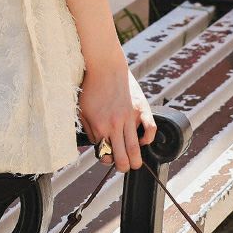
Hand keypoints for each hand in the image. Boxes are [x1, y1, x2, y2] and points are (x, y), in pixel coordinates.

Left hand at [78, 56, 156, 172]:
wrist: (104, 66)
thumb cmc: (91, 87)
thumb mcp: (82, 110)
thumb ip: (89, 130)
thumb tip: (98, 145)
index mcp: (99, 126)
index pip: (104, 155)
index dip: (105, 159)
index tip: (106, 157)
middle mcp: (115, 125)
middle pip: (122, 158)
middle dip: (122, 167)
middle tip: (122, 165)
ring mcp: (130, 117)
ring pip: (136, 150)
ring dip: (135, 161)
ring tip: (133, 162)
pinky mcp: (141, 109)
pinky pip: (150, 131)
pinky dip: (148, 140)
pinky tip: (142, 139)